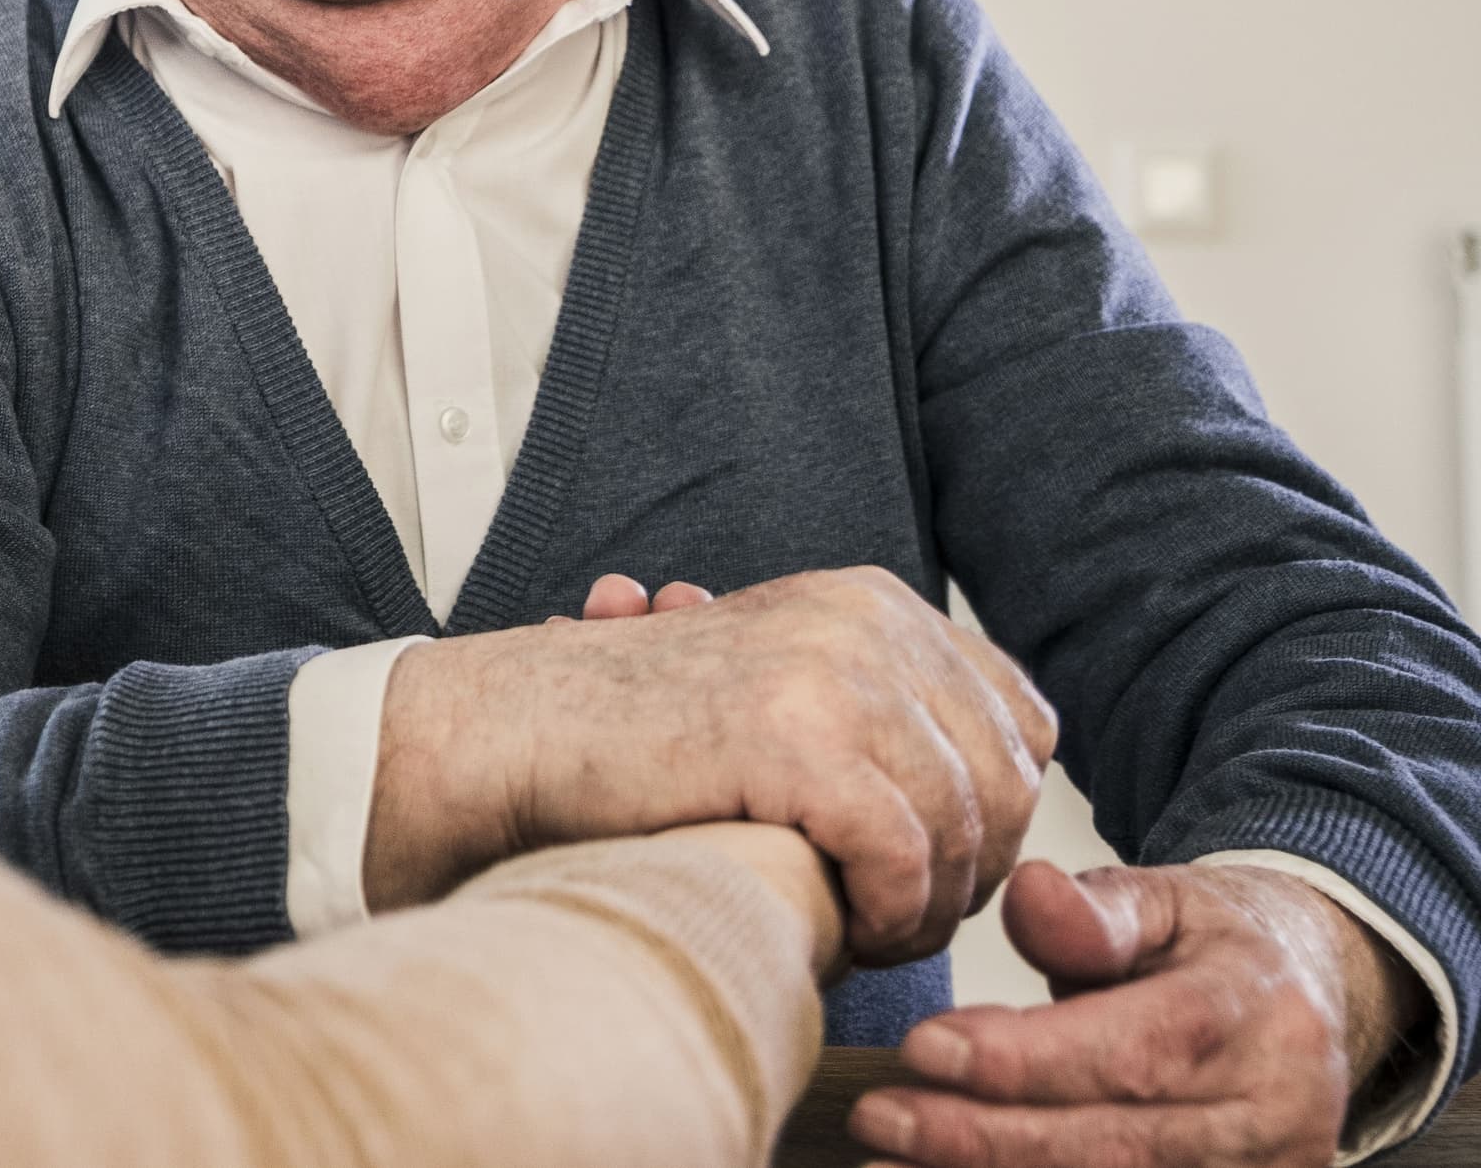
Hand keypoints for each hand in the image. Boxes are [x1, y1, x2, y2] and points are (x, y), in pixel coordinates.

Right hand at [370, 565, 1057, 964]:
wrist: (511, 732)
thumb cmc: (634, 733)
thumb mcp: (781, 684)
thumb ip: (881, 703)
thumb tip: (1005, 766)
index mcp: (871, 599)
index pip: (1021, 719)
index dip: (993, 811)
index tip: (933, 865)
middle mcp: (866, 619)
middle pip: (1008, 780)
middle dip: (970, 871)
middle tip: (900, 918)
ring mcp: (834, 672)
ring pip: (965, 826)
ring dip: (926, 907)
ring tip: (867, 932)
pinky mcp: (795, 739)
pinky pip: (903, 856)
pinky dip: (887, 913)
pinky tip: (845, 931)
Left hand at [849, 862, 1426, 1167]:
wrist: (1314, 999)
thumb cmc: (1216, 947)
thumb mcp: (1165, 899)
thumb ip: (1095, 910)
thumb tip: (1031, 896)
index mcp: (1251, 1016)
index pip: (1130, 1051)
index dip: (1022, 1060)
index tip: (922, 1048)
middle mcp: (1271, 1113)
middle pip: (1116, 1145)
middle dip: (985, 1140)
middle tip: (879, 1119)